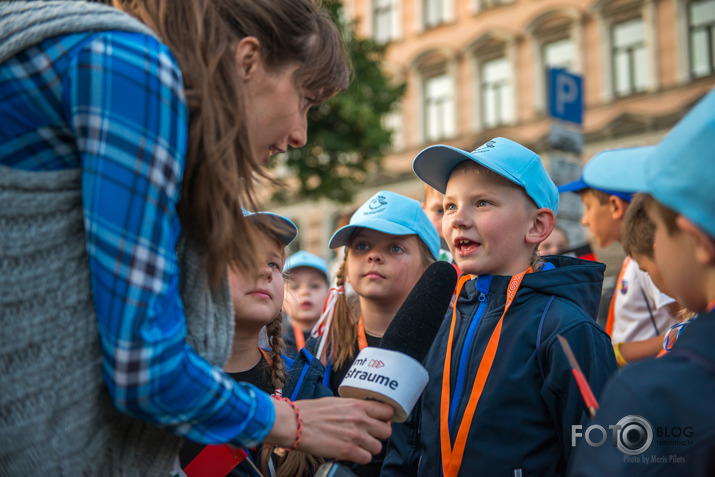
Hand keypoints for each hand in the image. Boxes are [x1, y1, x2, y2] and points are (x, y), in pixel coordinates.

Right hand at [267, 397, 392, 463]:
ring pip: (378, 447)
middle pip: (386, 431)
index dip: (385, 417)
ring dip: (369, 448)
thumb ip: (352, 408)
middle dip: (378, 435)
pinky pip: (366, 459)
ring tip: (357, 446)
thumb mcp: (335, 402)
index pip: (387, 411)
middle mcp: (360, 419)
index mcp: (357, 405)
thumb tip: (361, 413)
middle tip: (369, 436)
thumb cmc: (309, 411)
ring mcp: (355, 436)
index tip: (381, 421)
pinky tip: (350, 453)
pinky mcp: (348, 451)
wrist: (294, 422)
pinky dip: (360, 458)